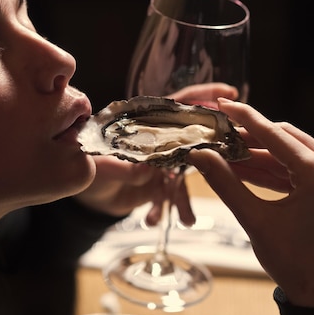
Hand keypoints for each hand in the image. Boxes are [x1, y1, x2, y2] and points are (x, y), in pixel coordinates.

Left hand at [75, 83, 238, 224]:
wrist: (85, 195)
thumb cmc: (87, 167)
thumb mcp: (98, 165)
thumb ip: (120, 167)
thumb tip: (144, 172)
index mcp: (145, 125)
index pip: (177, 104)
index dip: (202, 96)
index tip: (228, 93)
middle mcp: (158, 142)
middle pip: (192, 139)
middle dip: (211, 149)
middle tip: (228, 160)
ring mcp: (161, 165)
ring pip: (183, 179)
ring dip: (184, 200)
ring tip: (186, 220)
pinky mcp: (158, 187)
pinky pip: (168, 200)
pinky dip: (163, 212)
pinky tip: (152, 221)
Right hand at [187, 99, 313, 306]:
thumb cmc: (290, 260)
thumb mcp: (253, 219)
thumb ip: (225, 182)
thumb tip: (199, 155)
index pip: (275, 136)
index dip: (245, 119)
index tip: (223, 105)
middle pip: (283, 138)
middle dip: (249, 136)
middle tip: (219, 133)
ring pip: (287, 151)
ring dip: (256, 153)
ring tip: (224, 152)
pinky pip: (293, 167)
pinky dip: (268, 168)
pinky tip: (241, 166)